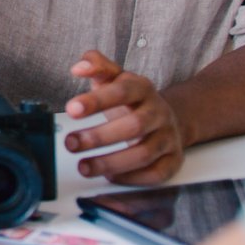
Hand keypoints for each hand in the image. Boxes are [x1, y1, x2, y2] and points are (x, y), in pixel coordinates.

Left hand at [64, 50, 185, 184]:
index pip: (121, 92)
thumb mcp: (114, 78)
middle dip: (98, 137)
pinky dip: (131, 178)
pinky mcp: (173, 159)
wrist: (167, 117)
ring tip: (84, 166)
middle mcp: (159, 112)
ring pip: (144, 153)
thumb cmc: (132, 100)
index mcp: (142, 88)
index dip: (96, 101)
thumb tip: (79, 66)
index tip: (71, 109)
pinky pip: (156, 174)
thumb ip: (97, 66)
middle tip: (71, 143)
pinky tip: (110, 176)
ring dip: (111, 162)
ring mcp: (168, 137)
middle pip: (133, 126)